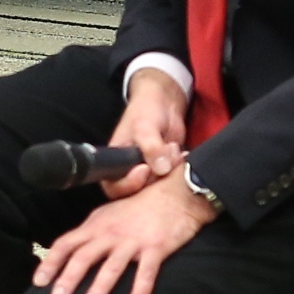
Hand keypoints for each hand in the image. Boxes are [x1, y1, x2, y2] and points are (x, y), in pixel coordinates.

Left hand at [30, 169, 219, 293]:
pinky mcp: (156, 248)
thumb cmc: (140, 206)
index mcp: (95, 225)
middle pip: (84, 256)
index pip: (66, 244)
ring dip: (100, 286)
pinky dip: (139, 293)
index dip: (50, 263)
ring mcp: (133, 241)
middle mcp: (110, 233)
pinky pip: (146, 274)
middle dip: (68, 278)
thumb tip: (70, 252)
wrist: (176, 193)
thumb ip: (91, 234)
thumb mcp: (109, 215)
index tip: (38, 282)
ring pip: (112, 266)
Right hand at [106, 69, 188, 199]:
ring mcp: (149, 172)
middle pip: (139, 191)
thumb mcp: (144, 126)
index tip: (146, 169)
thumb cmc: (146, 110)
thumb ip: (150, 147)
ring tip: (171, 147)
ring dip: (169, 168)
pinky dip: (178, 167)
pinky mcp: (165, 170)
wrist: (165, 102)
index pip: (115, 187)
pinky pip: (172, 179)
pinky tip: (179, 152)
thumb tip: (161, 169)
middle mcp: (129, 172)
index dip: (129, 184)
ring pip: (159, 186)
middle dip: (156, 174)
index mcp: (114, 163)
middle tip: (164, 155)